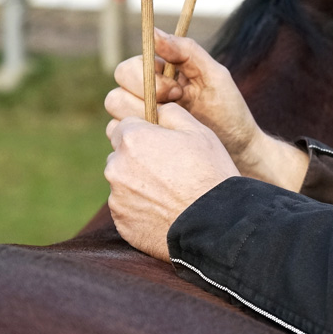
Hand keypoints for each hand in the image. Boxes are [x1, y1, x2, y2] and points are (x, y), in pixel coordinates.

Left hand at [105, 104, 240, 260]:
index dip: (145, 134)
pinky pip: (128, 209)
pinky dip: (142, 209)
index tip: (162, 145)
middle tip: (170, 171)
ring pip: (123, 183)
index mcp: (133, 139)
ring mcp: (117, 198)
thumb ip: (171, 113)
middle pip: (121, 155)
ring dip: (139, 185)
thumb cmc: (210, 174)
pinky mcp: (122, 223)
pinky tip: (166, 212)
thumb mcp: (199, 132)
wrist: (215, 225)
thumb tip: (157, 108)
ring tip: (171, 195)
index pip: (125, 126)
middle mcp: (116, 166)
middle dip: (139, 159)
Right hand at [106, 31, 305, 189]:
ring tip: (172, 127)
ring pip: (114, 115)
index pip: (128, 69)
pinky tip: (164, 143)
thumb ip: (186, 50)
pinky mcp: (140, 141)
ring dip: (142, 120)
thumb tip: (153, 32)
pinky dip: (139, 139)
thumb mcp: (214, 75)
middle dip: (144, 102)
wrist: (238, 150)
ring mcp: (139, 120)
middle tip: (176, 109)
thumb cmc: (228, 110)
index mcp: (158, 75)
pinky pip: (116, 137)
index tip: (176, 92)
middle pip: (115, 93)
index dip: (147, 80)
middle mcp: (142, 95)